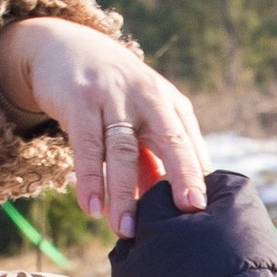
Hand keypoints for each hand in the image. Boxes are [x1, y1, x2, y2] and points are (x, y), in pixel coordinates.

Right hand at [0, 16, 207, 234]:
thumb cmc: (113, 95)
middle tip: (190, 210)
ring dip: (124, 192)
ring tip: (126, 230)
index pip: (191, 145)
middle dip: (183, 174)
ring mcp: (113, 97)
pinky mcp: (79, 100)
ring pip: (123, 149)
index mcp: (171, 105)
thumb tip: (171, 208)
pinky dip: (89, 178)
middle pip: (170, 139)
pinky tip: (92, 208)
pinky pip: (86, 145)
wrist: (67, 46)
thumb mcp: (140, 119)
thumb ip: (154, 159)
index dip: (200, 178)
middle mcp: (148, 98)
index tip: (209, 213)